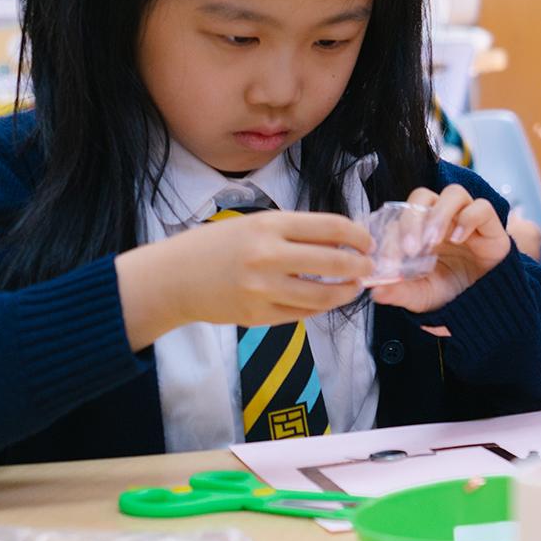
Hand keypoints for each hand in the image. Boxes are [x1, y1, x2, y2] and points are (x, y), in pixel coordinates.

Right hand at [117, 211, 370, 348]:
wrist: (172, 278)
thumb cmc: (216, 245)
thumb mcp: (255, 224)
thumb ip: (296, 231)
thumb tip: (342, 238)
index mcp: (270, 225)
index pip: (331, 227)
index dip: (358, 235)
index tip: (368, 241)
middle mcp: (268, 256)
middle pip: (334, 262)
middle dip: (360, 265)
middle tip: (368, 267)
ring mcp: (262, 289)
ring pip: (322, 295)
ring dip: (346, 292)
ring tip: (353, 287)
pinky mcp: (257, 316)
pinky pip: (301, 314)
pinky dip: (319, 307)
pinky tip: (325, 300)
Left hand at [367, 186, 512, 315]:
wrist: (483, 303)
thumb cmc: (449, 292)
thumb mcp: (419, 296)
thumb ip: (399, 292)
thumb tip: (375, 291)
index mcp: (420, 230)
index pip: (400, 217)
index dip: (392, 234)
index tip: (390, 259)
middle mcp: (442, 218)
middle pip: (423, 196)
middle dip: (413, 217)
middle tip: (411, 247)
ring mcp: (466, 218)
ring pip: (453, 193)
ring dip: (440, 214)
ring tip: (434, 241)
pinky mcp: (490, 225)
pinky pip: (482, 207)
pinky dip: (469, 218)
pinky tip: (459, 239)